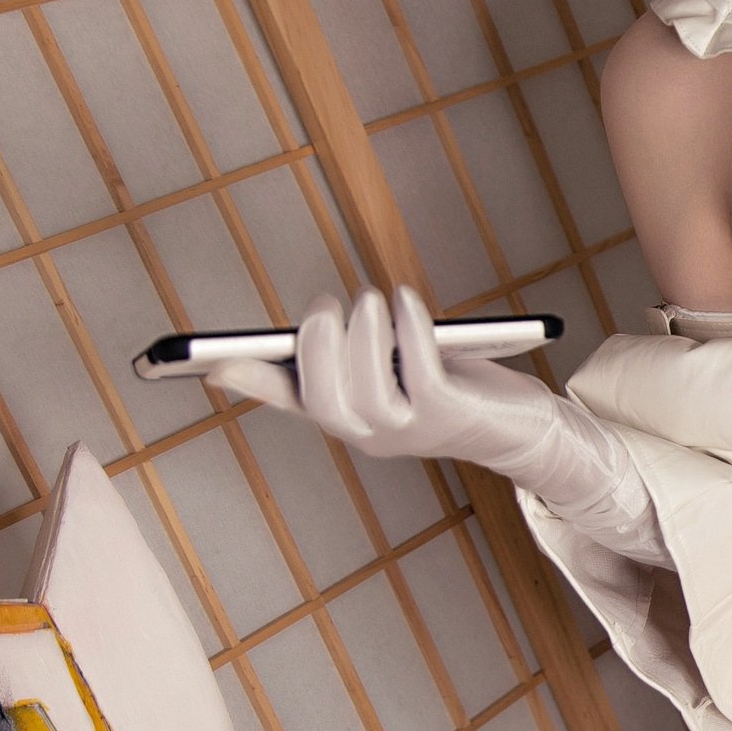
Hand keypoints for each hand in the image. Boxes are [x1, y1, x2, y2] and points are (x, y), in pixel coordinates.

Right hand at [208, 288, 567, 478]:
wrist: (520, 427)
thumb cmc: (449, 388)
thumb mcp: (393, 371)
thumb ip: (350, 357)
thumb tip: (309, 326)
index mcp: (348, 416)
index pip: (291, 401)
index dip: (250, 383)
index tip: (211, 362)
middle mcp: (370, 432)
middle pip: (322, 399)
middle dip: (317, 345)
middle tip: (329, 302)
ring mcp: (409, 430)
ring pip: (367, 392)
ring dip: (364, 335)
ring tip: (373, 298)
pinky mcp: (449, 415)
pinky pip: (420, 374)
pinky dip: (409, 330)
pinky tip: (407, 301)